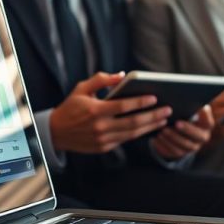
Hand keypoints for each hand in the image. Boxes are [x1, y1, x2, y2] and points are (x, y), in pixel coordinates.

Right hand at [49, 72, 170, 153]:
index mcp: (95, 110)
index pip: (123, 106)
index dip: (140, 102)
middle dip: (152, 116)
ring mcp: (102, 139)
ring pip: (132, 134)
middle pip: (132, 122)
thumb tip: (122, 75)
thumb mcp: (81, 88)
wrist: (55, 133)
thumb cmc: (70, 107)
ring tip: (163, 119)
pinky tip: (148, 127)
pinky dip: (138, 134)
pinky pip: (125, 140)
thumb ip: (101, 80)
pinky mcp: (103, 147)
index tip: (154, 97)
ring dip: (149, 126)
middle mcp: (100, 127)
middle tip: (167, 110)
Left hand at [151, 105, 215, 159]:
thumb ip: (190, 104)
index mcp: (205, 125)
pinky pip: (172, 152)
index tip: (200, 108)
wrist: (180, 131)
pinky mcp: (180, 153)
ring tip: (162, 131)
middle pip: (197, 136)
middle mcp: (201, 137)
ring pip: (184, 146)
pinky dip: (163, 146)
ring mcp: (191, 147)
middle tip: (176, 123)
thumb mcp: (189, 109)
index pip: (208, 122)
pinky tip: (155, 139)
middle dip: (186, 129)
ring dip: (173, 138)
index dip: (204, 116)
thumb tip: (190, 94)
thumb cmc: (184, 114)